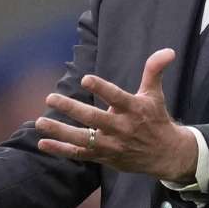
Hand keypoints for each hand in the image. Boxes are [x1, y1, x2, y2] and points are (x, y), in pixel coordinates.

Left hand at [36, 48, 197, 181]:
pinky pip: (80, 154)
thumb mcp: (155, 94)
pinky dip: (61, 150)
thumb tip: (168, 50)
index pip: (116, 97)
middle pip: (94, 119)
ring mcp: (112, 145)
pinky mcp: (105, 157)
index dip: (101, 88)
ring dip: (60, 131)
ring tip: (40, 121)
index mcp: (134, 110)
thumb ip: (154, 71)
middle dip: (72, 109)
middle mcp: (122, 128)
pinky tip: (43, 143)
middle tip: (51, 97)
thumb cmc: (155, 119)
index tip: (85, 79)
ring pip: (83, 139)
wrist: (165, 155)